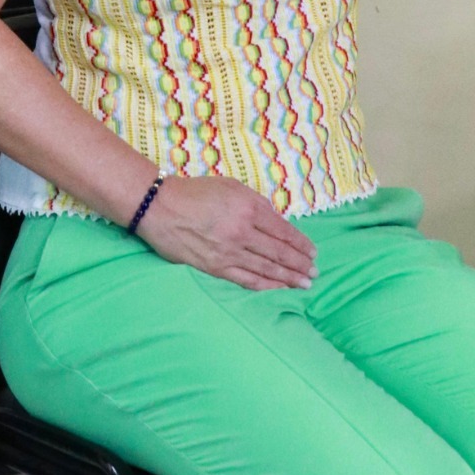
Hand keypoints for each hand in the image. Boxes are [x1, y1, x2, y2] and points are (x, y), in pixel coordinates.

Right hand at [135, 175, 317, 290]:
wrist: (159, 207)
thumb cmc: (195, 192)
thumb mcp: (230, 186)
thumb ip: (255, 202)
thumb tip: (275, 221)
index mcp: (249, 208)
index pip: (283, 230)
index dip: (301, 243)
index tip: (313, 252)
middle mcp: (243, 231)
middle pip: (279, 252)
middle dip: (300, 263)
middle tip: (315, 272)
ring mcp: (229, 252)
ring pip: (266, 268)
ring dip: (288, 277)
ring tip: (304, 283)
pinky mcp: (216, 267)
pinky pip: (246, 279)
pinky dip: (265, 285)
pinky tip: (278, 289)